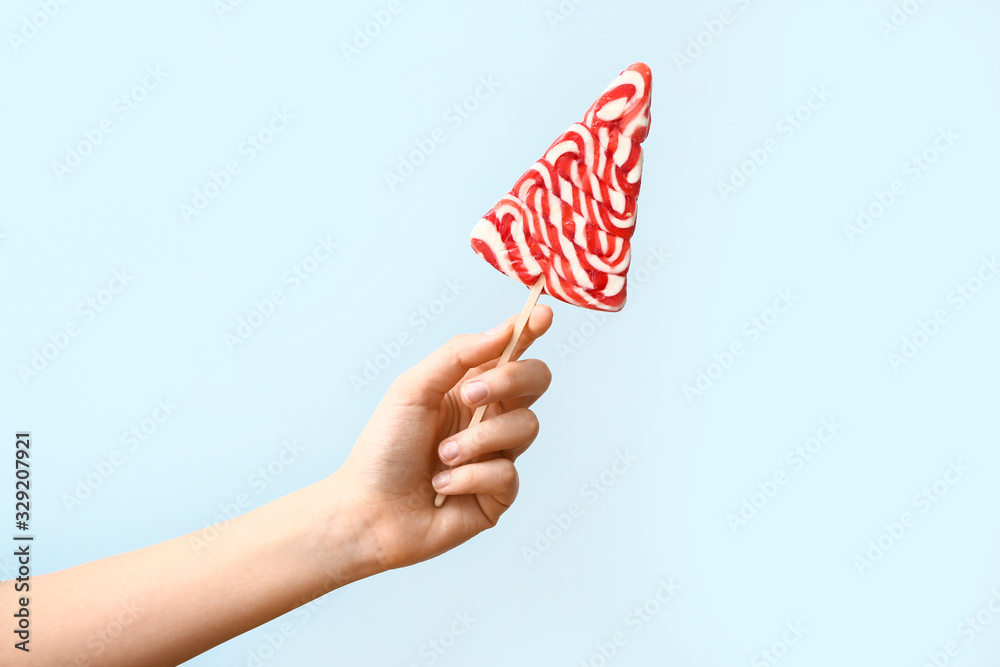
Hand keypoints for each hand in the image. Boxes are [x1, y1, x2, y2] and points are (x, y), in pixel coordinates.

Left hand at [333, 306, 552, 570]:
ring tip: (441, 456)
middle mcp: (490, 417)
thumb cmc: (384, 449)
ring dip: (477, 440)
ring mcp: (498, 455)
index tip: (542, 314)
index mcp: (470, 387)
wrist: (368, 510)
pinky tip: (442, 485)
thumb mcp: (413, 389)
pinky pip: (507, 474)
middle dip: (510, 380)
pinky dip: (469, 476)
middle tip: (470, 394)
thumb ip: (457, 356)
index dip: (530, 330)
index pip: (511, 351)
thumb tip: (502, 331)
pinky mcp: (499, 495)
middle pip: (536, 381)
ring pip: (525, 427)